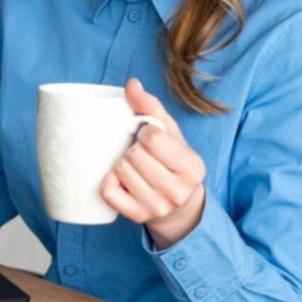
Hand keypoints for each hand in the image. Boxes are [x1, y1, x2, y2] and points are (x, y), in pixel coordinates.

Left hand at [100, 78, 206, 248]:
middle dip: (133, 149)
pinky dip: (109, 182)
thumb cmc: (172, 162)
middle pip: (134, 155)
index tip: (149, 138)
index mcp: (192, 167)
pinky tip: (122, 181)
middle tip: (141, 154)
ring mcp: (158, 207)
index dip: (145, 133)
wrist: (179, 206)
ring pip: (120, 170)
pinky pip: (109, 191)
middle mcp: (178, 191)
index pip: (152, 139)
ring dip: (122, 164)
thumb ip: (151, 107)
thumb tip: (131, 84)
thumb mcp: (171, 133)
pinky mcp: (138, 217)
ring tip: (134, 167)